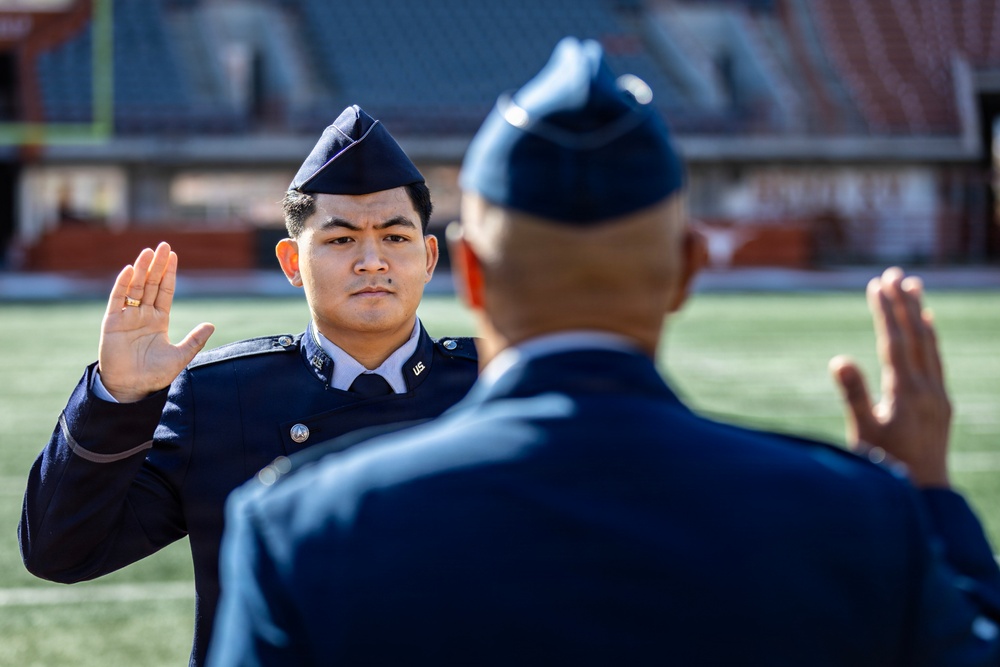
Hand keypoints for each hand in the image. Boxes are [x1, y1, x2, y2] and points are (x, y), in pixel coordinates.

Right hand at [97, 242, 214, 402]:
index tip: (174, 256)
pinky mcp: (112, 322)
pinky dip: (123, 284)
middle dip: (157, 265)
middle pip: (151, 284)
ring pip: (136, 287)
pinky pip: (118, 299)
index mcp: (159, 320)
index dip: (169, 274)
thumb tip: (212, 324)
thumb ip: (195, 340)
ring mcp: (127, 317)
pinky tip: (130, 270)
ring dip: (142, 269)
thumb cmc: (155, 374)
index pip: (165, 291)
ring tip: (148, 251)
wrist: (132, 388)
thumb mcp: (181, 356)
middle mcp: (143, 314)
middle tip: (163, 245)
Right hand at [828, 267, 951, 487]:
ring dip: (920, 314)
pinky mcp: (941, 405)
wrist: (924, 498)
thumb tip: (838, 359)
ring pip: (931, 346)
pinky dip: (931, 338)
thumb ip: (853, 395)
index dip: (885, 312)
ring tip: (913, 286)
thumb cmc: (885, 468)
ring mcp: (938, 397)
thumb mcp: (863, 434)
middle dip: (903, 303)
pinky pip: (937, 361)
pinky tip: (928, 325)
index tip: (876, 284)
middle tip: (894, 272)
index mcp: (906, 394)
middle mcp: (928, 391)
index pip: (895, 342)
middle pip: (916, 337)